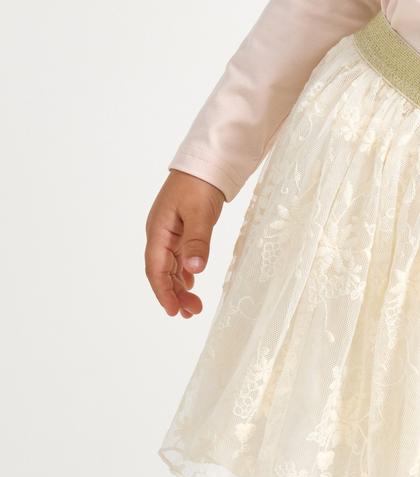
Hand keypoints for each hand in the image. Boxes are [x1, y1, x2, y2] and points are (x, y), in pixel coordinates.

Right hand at [145, 170, 224, 318]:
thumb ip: (197, 241)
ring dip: (180, 286)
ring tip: (193, 306)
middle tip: (190, 314)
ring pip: (171, 266)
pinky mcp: (181, 229)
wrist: (205, 162)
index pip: (156, 269)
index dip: (163, 292)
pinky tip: (191, 282)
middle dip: (174, 294)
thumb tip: (194, 270)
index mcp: (158, 231)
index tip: (173, 311)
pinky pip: (178, 257)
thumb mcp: (200, 213)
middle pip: (162, 272)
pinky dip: (184, 272)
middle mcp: (160, 234)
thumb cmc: (199, 184)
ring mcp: (170, 232)